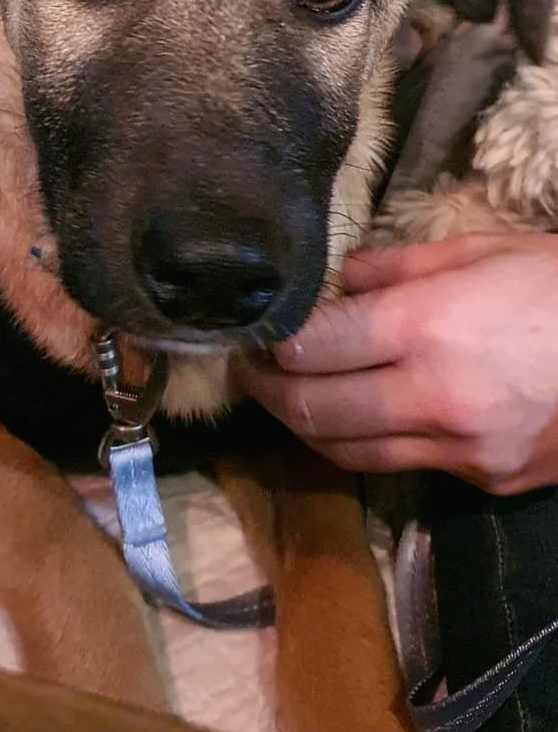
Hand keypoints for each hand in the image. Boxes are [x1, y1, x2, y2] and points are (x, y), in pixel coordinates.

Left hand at [235, 234, 557, 494]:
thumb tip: (327, 287)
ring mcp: (462, 449)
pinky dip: (358, 444)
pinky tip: (351, 415)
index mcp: (430, 327)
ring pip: (345, 452)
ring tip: (286, 393)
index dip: (267, 343)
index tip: (247, 332)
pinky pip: (399, 467)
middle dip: (266, 391)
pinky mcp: (485, 481)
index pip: (312, 347)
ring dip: (303, 425)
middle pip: (313, 410)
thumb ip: (388, 271)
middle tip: (248, 367)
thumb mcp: (478, 251)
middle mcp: (436, 396)